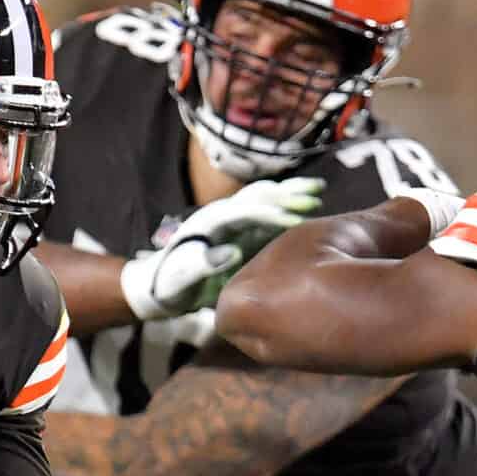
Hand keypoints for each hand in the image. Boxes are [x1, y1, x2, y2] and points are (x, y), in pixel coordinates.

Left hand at [121, 176, 323, 320]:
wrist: (158, 286)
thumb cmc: (168, 284)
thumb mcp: (180, 279)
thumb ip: (202, 265)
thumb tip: (233, 253)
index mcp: (210, 222)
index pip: (245, 211)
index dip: (270, 214)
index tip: (295, 219)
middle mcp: (223, 215)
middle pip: (259, 195)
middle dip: (288, 193)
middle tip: (317, 192)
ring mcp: (233, 221)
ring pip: (265, 199)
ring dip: (291, 192)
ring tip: (318, 189)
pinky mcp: (240, 232)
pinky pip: (268, 215)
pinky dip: (288, 210)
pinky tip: (310, 211)